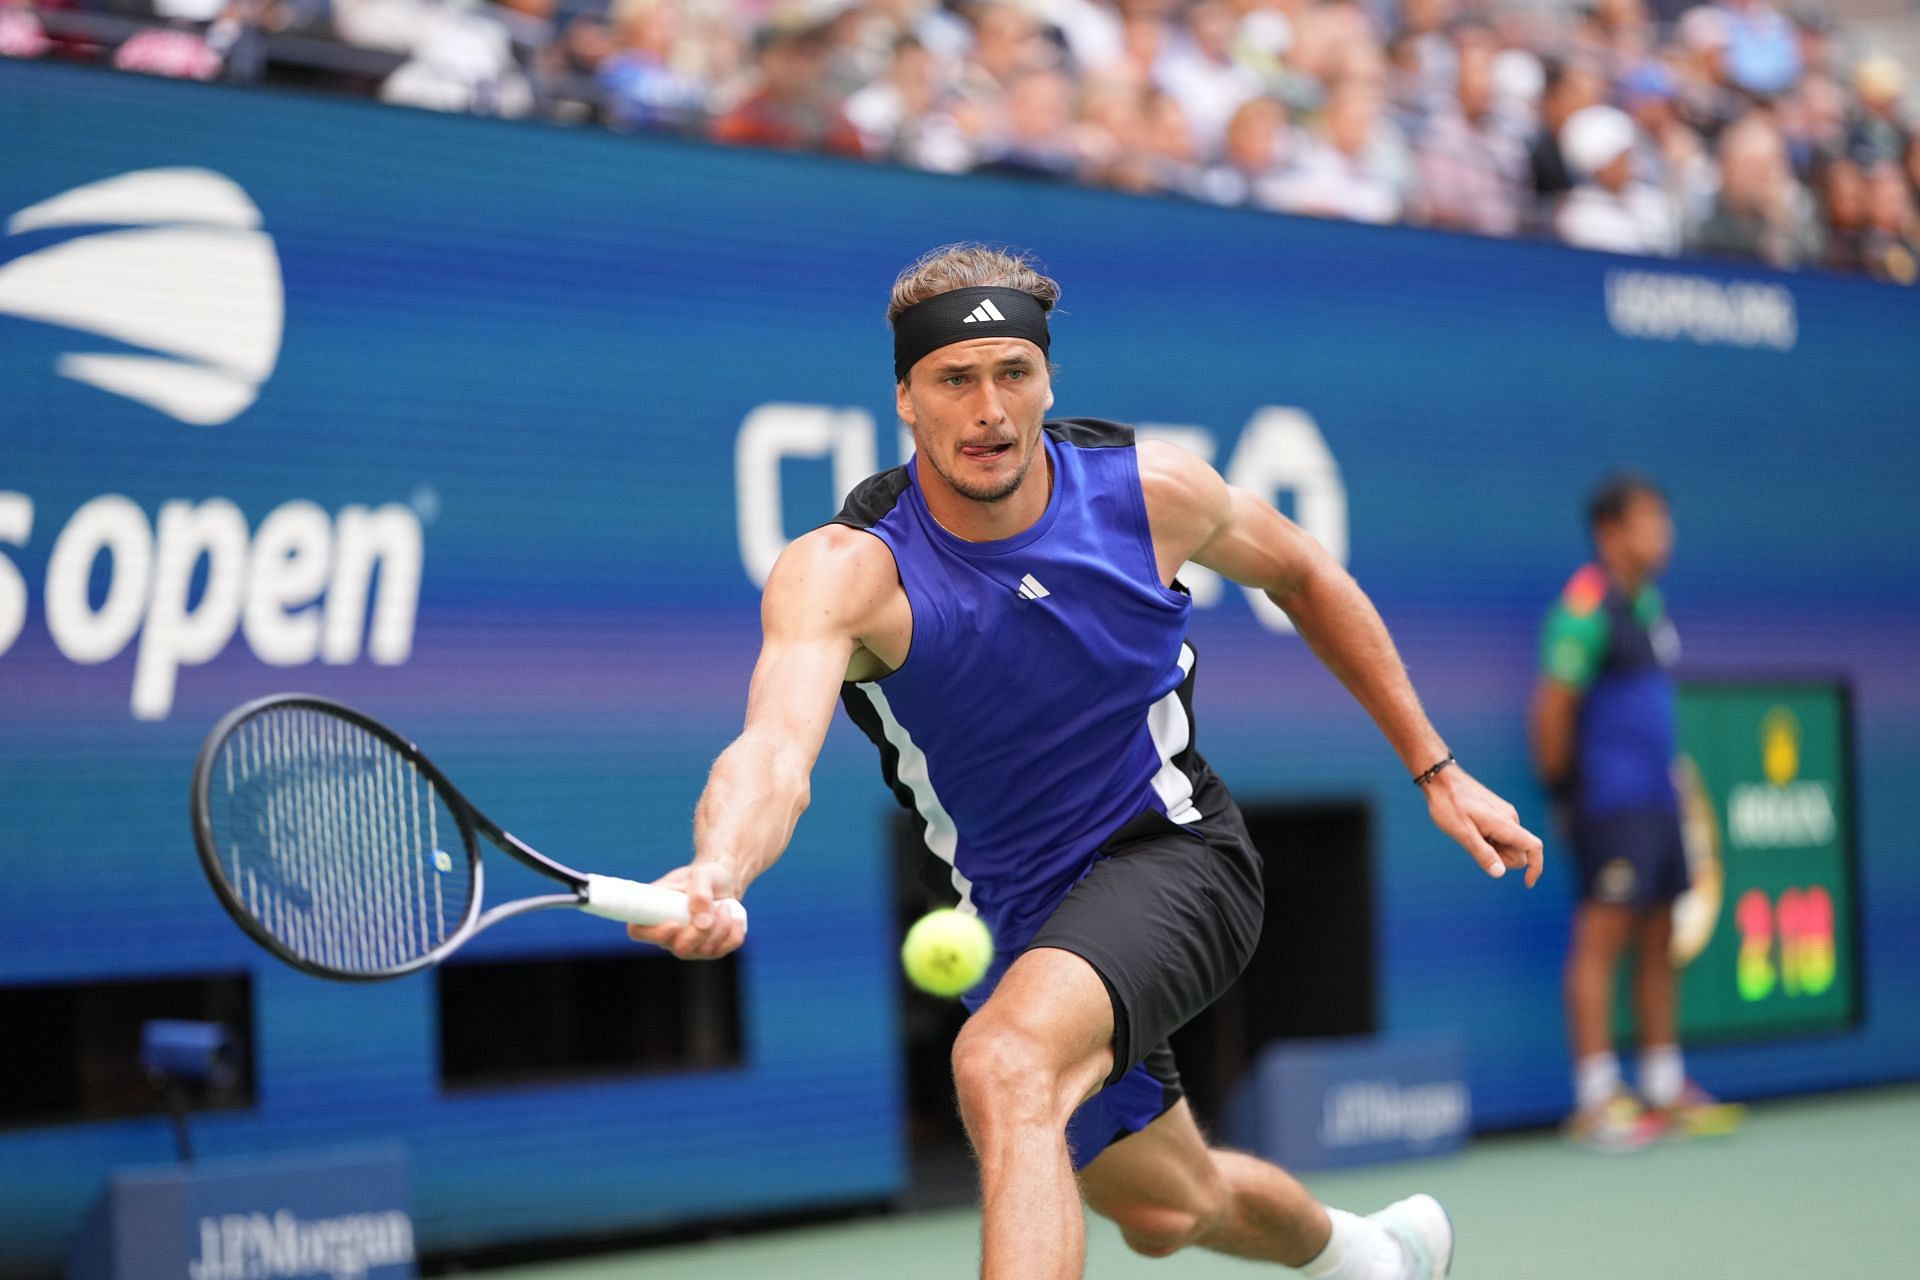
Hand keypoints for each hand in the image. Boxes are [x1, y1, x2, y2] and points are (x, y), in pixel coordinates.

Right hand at [626, 863, 746, 959]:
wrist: (724, 881)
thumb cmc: (705, 876)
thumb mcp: (703, 874)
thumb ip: (700, 893)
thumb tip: (702, 922)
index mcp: (654, 913)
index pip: (639, 932)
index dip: (654, 933)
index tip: (675, 923)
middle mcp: (669, 936)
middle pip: (680, 948)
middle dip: (701, 931)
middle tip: (713, 907)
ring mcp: (690, 947)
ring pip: (705, 950)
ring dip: (720, 926)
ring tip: (723, 905)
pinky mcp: (711, 950)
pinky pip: (724, 949)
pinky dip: (733, 931)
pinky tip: (733, 916)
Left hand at [1422, 765, 1543, 887]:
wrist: (1442, 779)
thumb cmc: (1449, 805)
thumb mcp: (1462, 833)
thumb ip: (1482, 853)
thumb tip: (1500, 873)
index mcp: (1505, 823)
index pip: (1534, 847)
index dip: (1536, 867)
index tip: (1527, 884)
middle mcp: (1510, 818)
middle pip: (1519, 852)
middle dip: (1502, 858)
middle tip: (1475, 845)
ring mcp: (1505, 814)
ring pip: (1508, 844)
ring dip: (1494, 849)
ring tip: (1470, 834)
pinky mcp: (1498, 813)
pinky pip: (1501, 835)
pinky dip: (1490, 840)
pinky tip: (1472, 829)